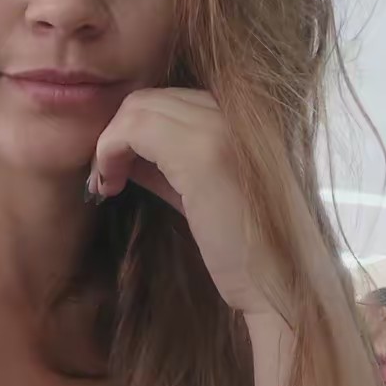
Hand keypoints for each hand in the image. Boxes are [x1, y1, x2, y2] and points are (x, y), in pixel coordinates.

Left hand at [88, 88, 279, 316]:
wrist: (279, 287)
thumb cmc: (241, 249)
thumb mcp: (196, 192)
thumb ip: (164, 164)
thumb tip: (122, 151)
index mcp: (237, 116)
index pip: (166, 99)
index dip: (132, 127)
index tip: (117, 165)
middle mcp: (230, 112)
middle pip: (148, 98)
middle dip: (117, 131)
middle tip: (106, 174)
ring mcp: (219, 128)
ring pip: (138, 108)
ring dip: (110, 142)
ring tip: (107, 181)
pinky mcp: (204, 152)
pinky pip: (135, 129)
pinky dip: (110, 151)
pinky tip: (110, 185)